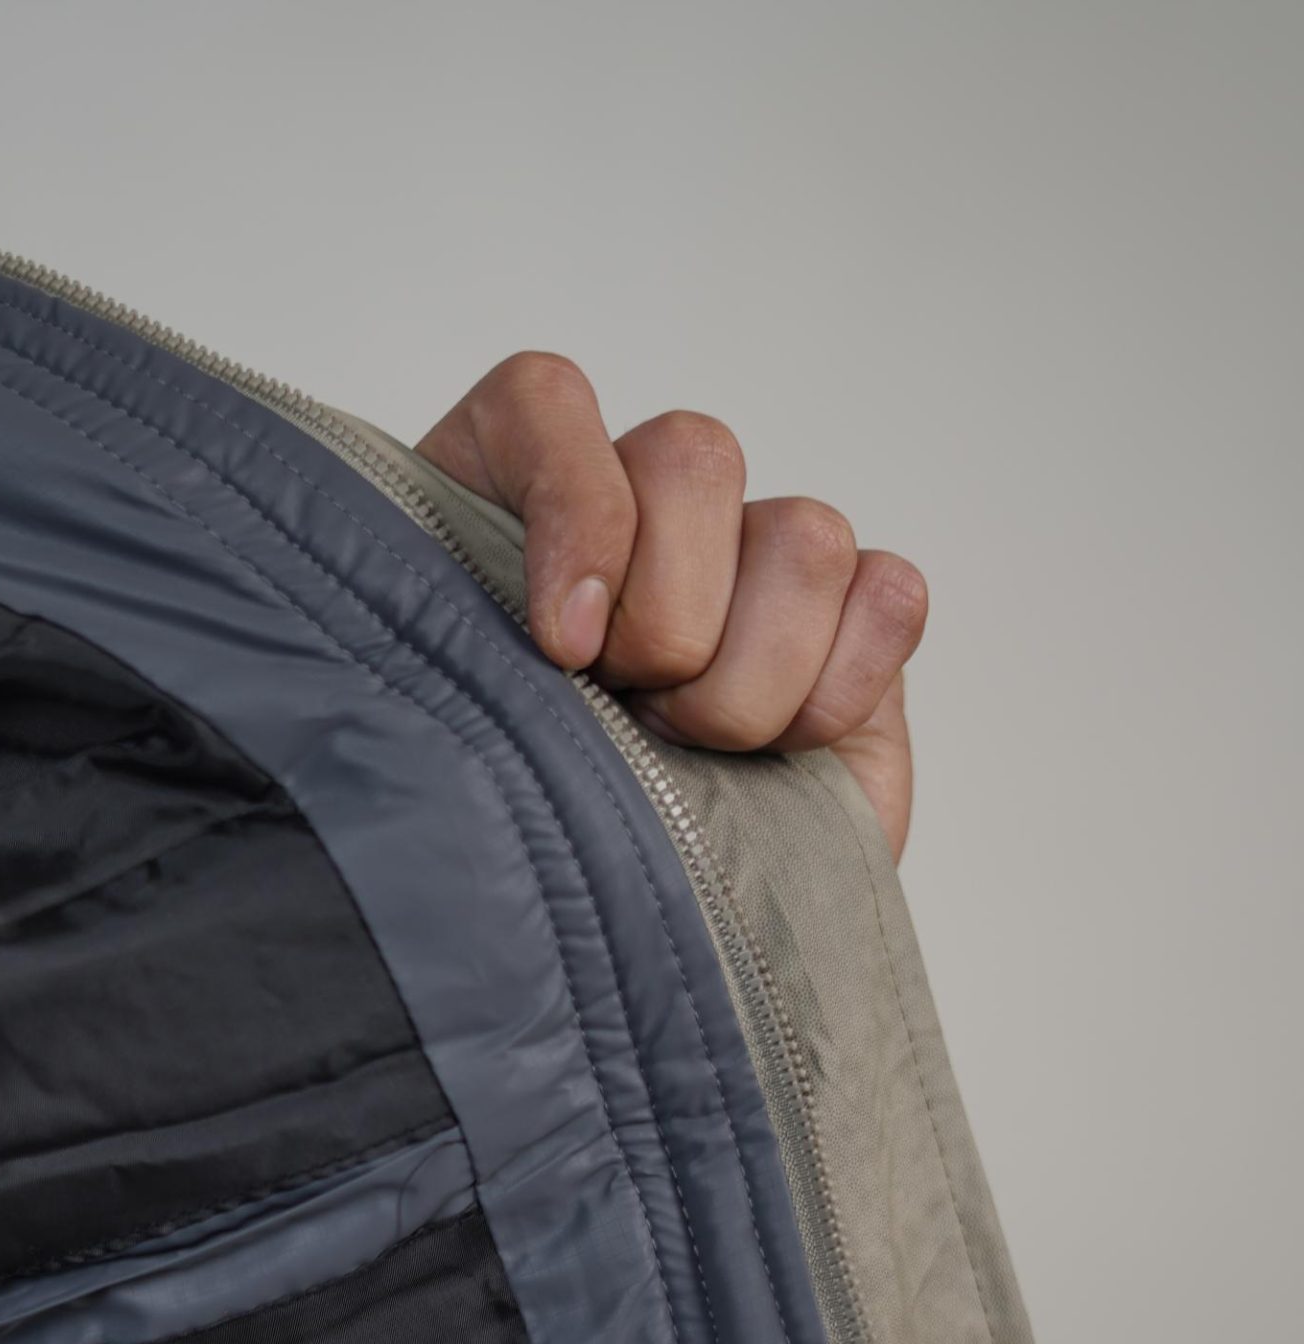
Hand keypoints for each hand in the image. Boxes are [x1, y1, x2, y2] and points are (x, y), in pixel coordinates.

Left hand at [416, 355, 926, 860]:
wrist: (613, 940)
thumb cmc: (514, 827)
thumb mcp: (452, 739)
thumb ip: (461, 656)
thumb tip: (542, 641)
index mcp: (516, 505)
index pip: (547, 402)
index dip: (572, 509)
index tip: (562, 649)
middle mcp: (645, 512)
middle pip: (692, 455)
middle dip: (667, 621)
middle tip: (630, 714)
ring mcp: (757, 563)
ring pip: (802, 534)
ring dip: (749, 678)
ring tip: (696, 751)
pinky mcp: (854, 627)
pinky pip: (890, 594)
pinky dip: (842, 684)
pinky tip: (784, 750)